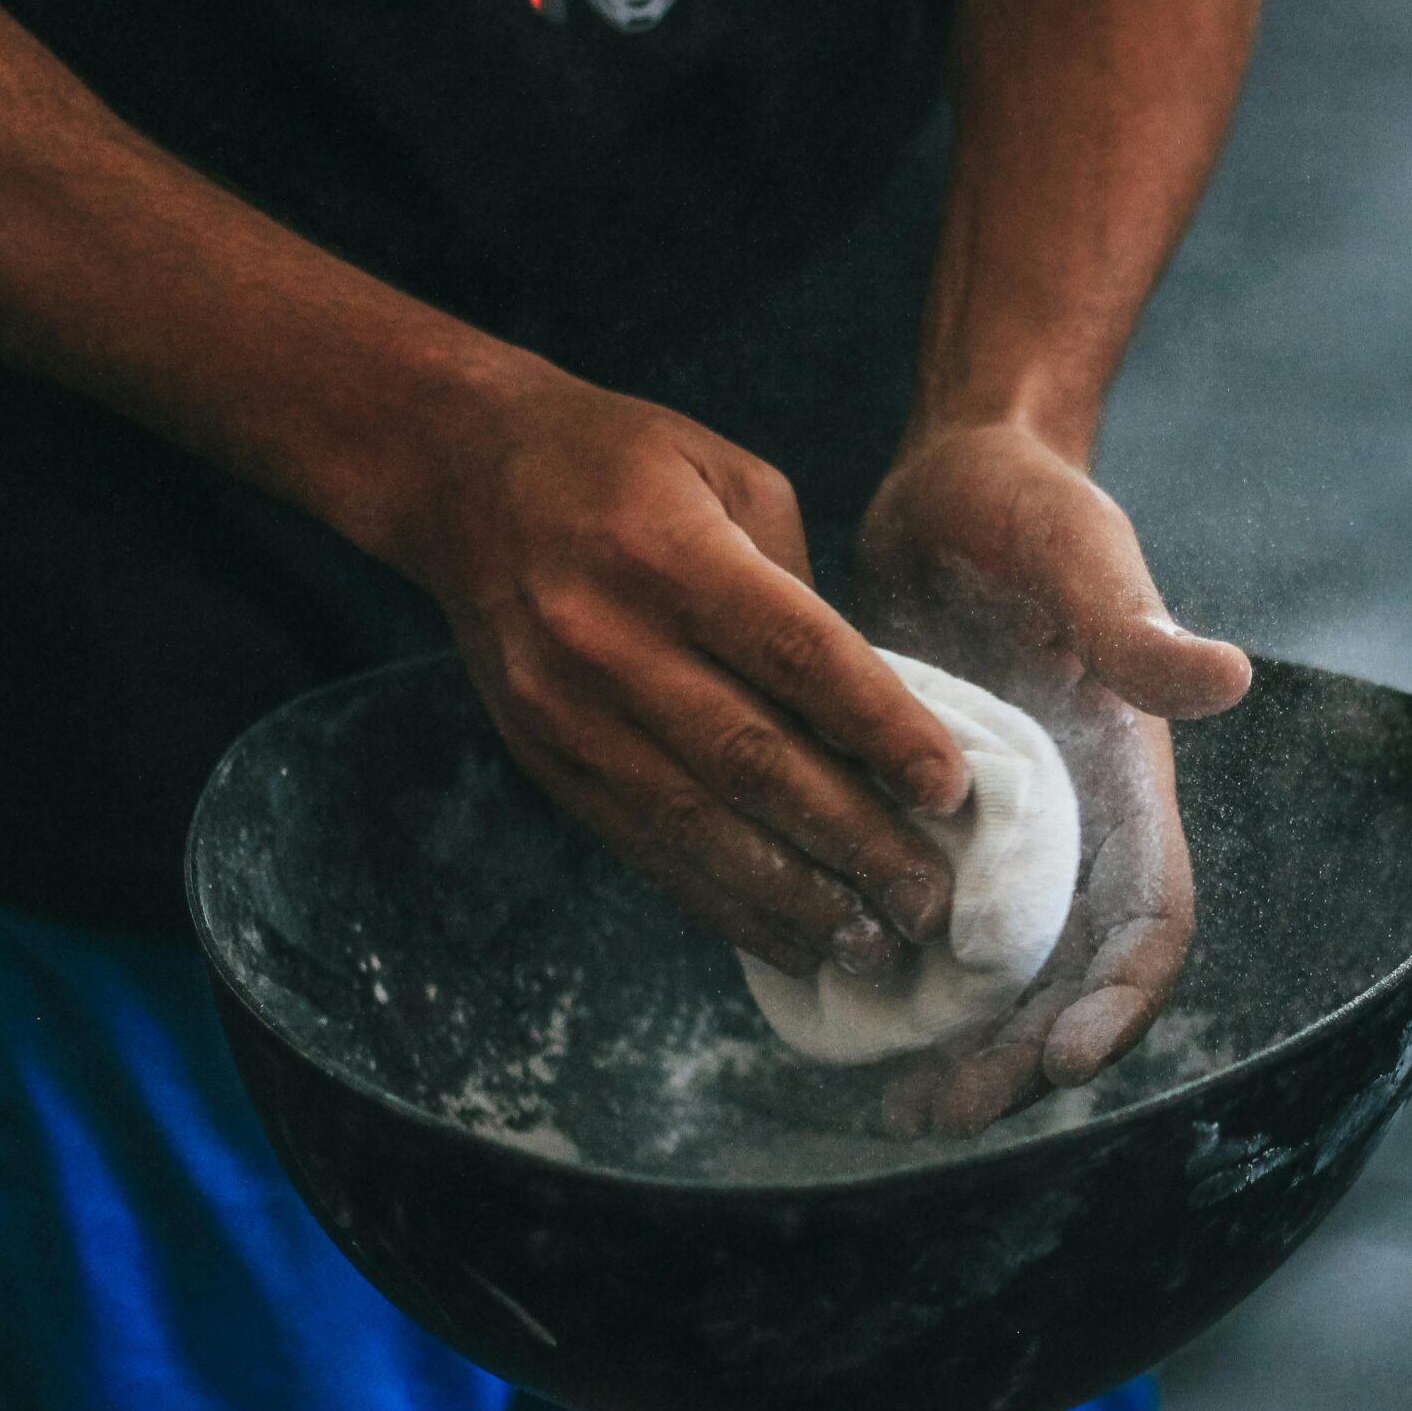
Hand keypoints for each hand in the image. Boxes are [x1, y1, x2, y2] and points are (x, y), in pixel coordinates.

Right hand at [375, 360, 969, 979]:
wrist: (462, 478)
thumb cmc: (626, 466)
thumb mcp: (731, 478)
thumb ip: (802, 592)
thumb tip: (875, 717)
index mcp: (669, 551)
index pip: (794, 654)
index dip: (879, 728)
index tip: (949, 791)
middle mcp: (608, 639)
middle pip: (753, 761)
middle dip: (854, 841)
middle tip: (931, 900)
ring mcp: (568, 712)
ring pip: (699, 826)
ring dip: (796, 898)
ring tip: (875, 944)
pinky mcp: (548, 763)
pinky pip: (648, 849)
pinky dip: (727, 904)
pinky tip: (793, 939)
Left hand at [855, 421, 1250, 1135]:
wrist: (951, 481)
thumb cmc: (1027, 503)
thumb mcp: (1078, 550)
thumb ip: (1131, 623)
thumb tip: (1220, 679)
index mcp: (1125, 783)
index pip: (1148, 919)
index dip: (1118, 1001)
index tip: (1060, 1059)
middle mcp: (1072, 828)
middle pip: (1065, 981)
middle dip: (1017, 1060)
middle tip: (940, 1115)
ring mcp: (999, 836)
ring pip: (992, 977)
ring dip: (957, 1048)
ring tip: (895, 1112)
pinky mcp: (928, 825)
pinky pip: (924, 930)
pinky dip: (894, 986)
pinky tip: (834, 1023)